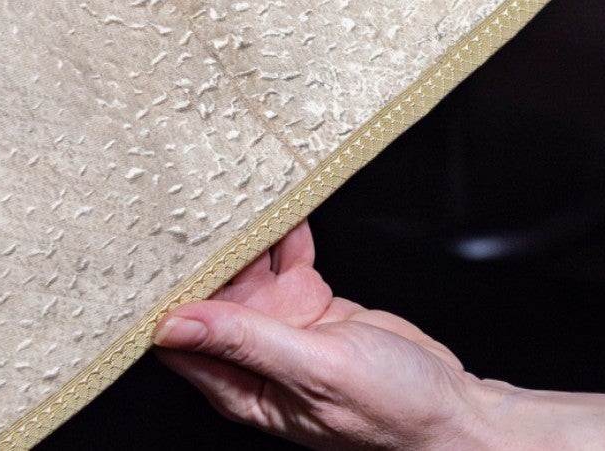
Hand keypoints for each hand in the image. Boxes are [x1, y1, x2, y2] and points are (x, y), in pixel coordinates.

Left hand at [154, 222, 489, 450]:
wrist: (449, 404)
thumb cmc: (389, 409)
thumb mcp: (314, 370)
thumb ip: (247, 342)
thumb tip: (175, 326)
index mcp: (241, 386)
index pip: (181, 339)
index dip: (167, 298)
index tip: (155, 257)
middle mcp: (255, 356)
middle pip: (211, 298)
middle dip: (202, 258)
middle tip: (191, 210)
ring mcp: (286, 328)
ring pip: (249, 273)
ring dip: (243, 240)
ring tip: (231, 196)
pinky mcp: (314, 305)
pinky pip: (289, 262)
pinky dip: (285, 236)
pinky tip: (280, 208)